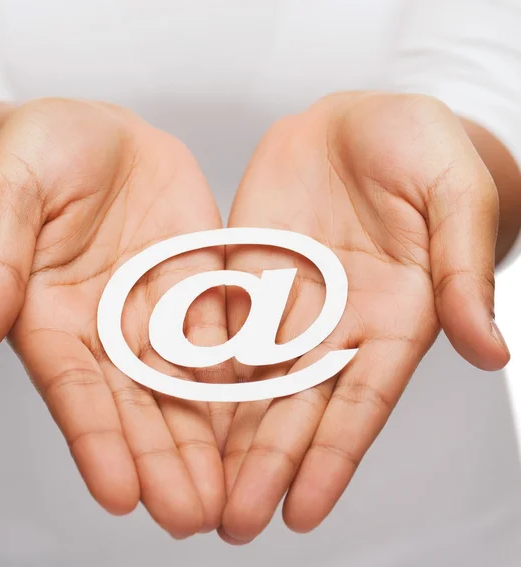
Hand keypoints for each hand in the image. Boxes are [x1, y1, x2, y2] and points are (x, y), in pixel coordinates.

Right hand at [0, 98, 233, 537]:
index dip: (95, 441)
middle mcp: (108, 328)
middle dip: (164, 462)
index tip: (119, 495)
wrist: (95, 134)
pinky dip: (244, 379)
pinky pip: (228, 336)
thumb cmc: (37, 152)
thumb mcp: (10, 192)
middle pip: (138, 405)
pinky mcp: (201, 286)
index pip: (74, 390)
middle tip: (193, 518)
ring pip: (188, 385)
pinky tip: (267, 419)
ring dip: (209, 441)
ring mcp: (158, 310)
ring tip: (233, 495)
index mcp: (52, 316)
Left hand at [219, 92, 509, 542]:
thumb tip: (491, 350)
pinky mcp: (246, 273)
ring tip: (198, 489)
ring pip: (251, 378)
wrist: (362, 118)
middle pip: (298, 406)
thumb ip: (461, 270)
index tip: (303, 512)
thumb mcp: (454, 197)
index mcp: (394, 317)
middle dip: (267, 464)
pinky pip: (217, 326)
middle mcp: (336, 323)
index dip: (334, 457)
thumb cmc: (422, 147)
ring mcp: (287, 301)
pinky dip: (197, 368)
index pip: (361, 402)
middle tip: (234, 523)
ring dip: (226, 434)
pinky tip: (170, 409)